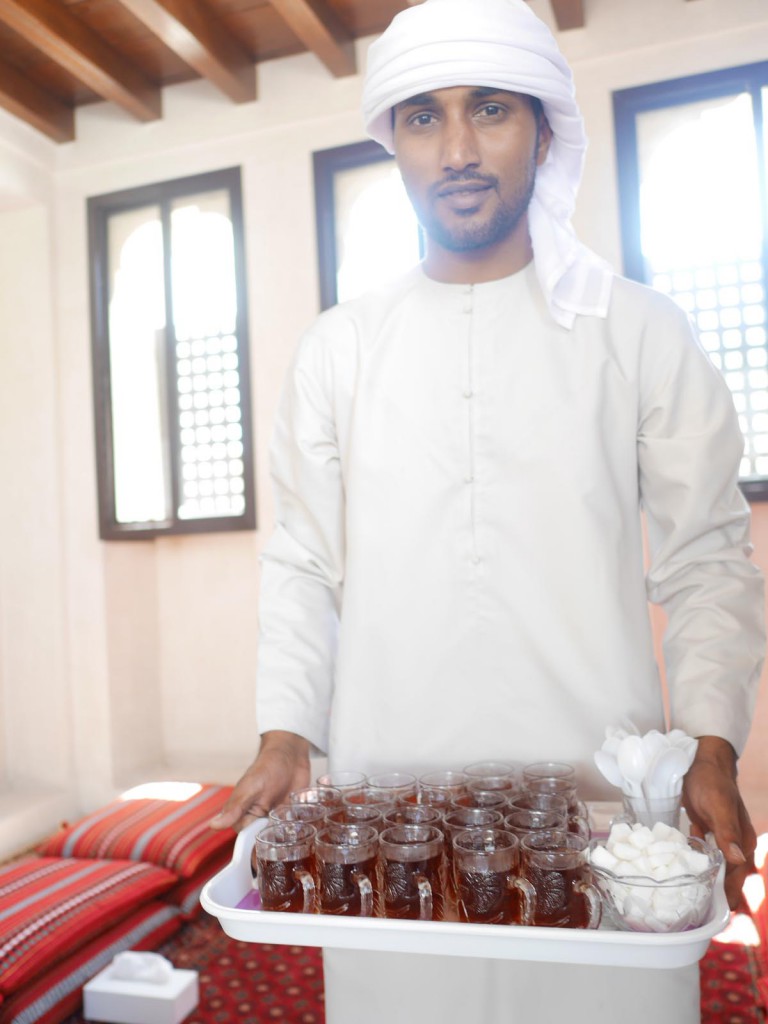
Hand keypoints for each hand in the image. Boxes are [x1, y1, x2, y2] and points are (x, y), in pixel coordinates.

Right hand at [209, 731, 311, 831]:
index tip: (264, 841)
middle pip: (263, 841)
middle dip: (274, 841)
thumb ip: (235, 808)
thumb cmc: (267, 766)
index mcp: (243, 814)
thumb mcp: (251, 787)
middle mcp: (259, 819)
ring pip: (279, 838)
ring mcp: (276, 818)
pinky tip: (307, 829)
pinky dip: (300, 830)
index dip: (255, 842)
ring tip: (295, 831)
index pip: (246, 838)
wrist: (291, 754)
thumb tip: (213, 825)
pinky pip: (294, 830)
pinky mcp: (292, 816)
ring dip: (288, 837)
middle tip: (283, 837)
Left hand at [682, 735, 756, 909]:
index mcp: (742, 839)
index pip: (740, 872)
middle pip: (730, 871)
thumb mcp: (720, 806)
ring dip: (711, 878)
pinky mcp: (704, 825)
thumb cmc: (713, 782)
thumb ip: (728, 832)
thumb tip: (737, 861)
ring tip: (700, 898)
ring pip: (716, 862)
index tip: (726, 911)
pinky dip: (696, 859)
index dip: (734, 892)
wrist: (701, 759)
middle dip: (723, 890)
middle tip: (710, 912)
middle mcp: (733, 839)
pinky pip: (702, 847)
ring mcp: (719, 833)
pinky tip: (687, 869)